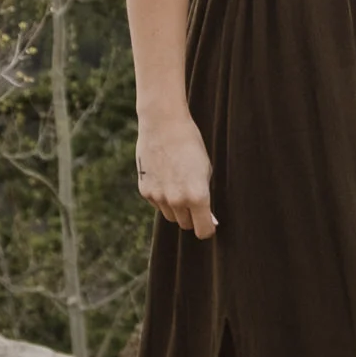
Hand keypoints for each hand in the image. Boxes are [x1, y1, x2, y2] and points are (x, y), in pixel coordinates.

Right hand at [136, 115, 217, 238]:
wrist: (163, 125)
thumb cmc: (191, 145)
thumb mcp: (205, 170)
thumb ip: (205, 196)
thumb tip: (209, 220)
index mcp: (197, 196)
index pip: (203, 230)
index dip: (208, 229)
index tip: (210, 224)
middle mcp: (177, 201)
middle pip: (185, 224)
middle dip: (192, 217)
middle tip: (194, 200)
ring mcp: (159, 197)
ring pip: (170, 216)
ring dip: (177, 208)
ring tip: (180, 184)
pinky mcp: (145, 191)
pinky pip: (157, 204)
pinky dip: (163, 198)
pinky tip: (166, 177)